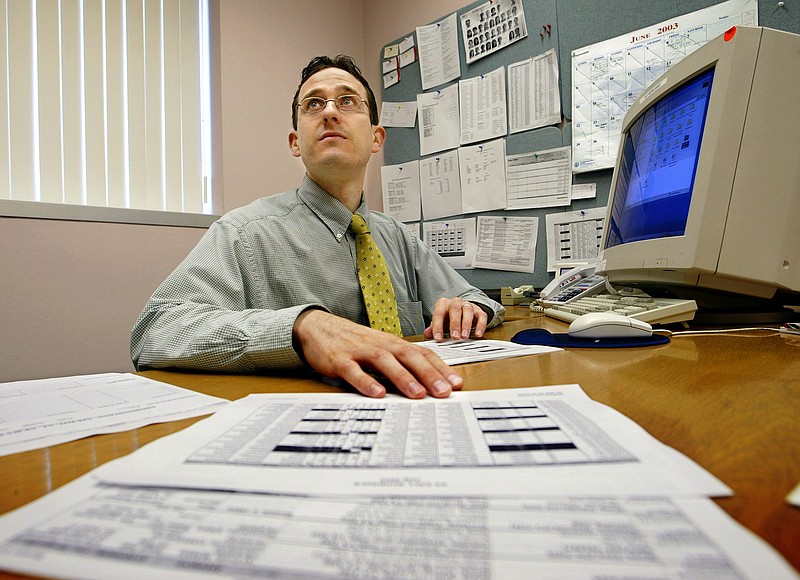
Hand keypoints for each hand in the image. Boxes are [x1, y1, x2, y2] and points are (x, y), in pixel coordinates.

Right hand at [293, 309, 463, 398]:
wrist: (319, 328)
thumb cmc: (354, 342)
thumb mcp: (380, 349)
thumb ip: (400, 364)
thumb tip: (427, 384)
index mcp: (392, 343)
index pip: (422, 354)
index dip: (440, 368)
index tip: (457, 384)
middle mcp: (380, 345)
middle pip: (409, 356)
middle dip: (429, 374)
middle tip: (445, 392)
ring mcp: (360, 351)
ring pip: (385, 362)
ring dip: (403, 378)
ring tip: (418, 394)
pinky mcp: (340, 360)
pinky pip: (354, 371)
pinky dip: (366, 382)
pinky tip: (378, 394)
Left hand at [423, 297, 487, 341]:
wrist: (462, 310)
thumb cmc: (448, 318)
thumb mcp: (440, 322)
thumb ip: (433, 328)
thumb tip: (427, 334)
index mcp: (443, 304)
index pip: (439, 314)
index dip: (438, 327)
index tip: (438, 338)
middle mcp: (455, 302)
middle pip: (454, 310)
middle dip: (454, 324)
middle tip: (455, 337)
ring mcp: (468, 305)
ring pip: (468, 311)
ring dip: (466, 325)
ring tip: (465, 337)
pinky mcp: (479, 310)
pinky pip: (481, 316)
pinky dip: (480, 326)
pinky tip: (478, 334)